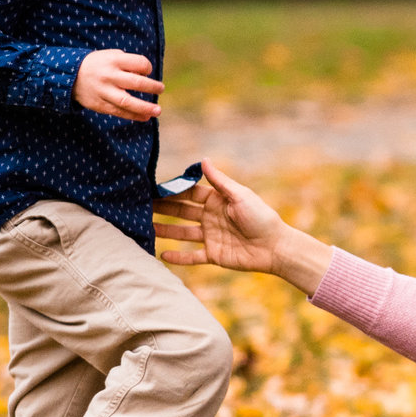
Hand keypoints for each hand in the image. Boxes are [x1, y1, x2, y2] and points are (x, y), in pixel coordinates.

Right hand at [76, 50, 161, 120]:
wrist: (69, 76)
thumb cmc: (98, 65)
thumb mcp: (111, 56)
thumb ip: (128, 63)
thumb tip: (146, 77)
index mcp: (114, 61)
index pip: (139, 63)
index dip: (147, 67)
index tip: (147, 71)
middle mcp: (109, 76)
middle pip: (136, 83)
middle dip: (152, 87)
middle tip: (161, 89)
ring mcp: (103, 91)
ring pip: (127, 101)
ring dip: (145, 107)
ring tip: (158, 111)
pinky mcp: (99, 104)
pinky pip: (119, 111)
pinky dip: (133, 115)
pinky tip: (145, 117)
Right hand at [155, 161, 333, 292]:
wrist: (275, 247)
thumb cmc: (261, 217)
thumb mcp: (240, 196)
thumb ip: (220, 181)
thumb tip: (203, 159)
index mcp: (217, 201)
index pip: (190, 193)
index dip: (173, 191)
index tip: (151, 187)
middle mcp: (211, 217)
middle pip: (181, 212)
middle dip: (163, 208)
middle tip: (140, 206)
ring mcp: (211, 236)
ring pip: (182, 233)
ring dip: (164, 230)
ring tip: (144, 228)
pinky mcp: (214, 255)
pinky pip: (192, 256)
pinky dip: (178, 257)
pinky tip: (161, 254)